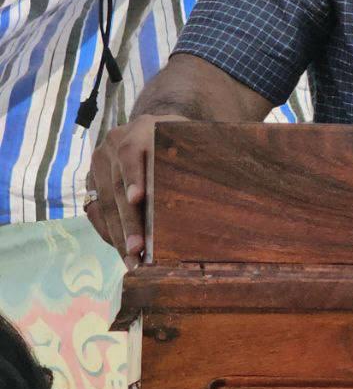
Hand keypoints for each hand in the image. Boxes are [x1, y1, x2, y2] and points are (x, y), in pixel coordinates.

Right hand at [85, 114, 185, 268]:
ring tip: (132, 261)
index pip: (132, 153)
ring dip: (118, 235)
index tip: (137, 199)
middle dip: (128, 221)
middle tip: (138, 249)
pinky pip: (96, 211)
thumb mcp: (192, 139)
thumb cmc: (186, 140)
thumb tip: (225, 177)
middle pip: (117, 185)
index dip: (134, 176)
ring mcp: (99, 162)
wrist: (160, 130)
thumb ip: (200, 153)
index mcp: (142, 128)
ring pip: (104, 203)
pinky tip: (123, 251)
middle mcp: (114, 142)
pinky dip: (109, 232)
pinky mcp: (92, 181)